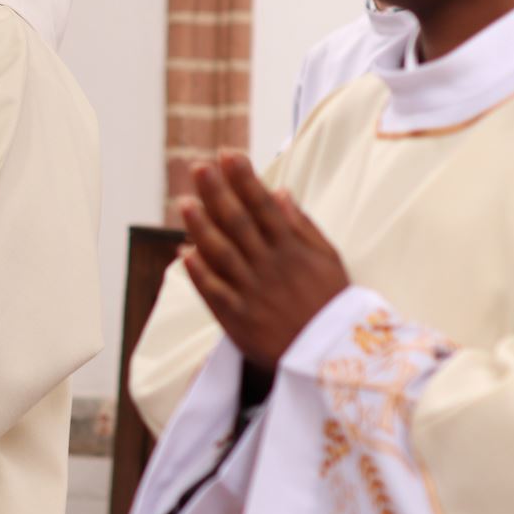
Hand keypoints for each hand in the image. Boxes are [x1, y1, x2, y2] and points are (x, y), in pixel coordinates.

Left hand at [178, 151, 349, 379]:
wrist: (331, 358)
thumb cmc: (331, 304)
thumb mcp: (328, 260)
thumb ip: (301, 226)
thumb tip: (280, 192)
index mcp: (292, 250)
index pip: (263, 207)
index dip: (245, 179)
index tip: (228, 154)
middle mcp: (270, 267)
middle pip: (239, 223)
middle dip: (218, 192)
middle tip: (199, 166)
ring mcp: (252, 292)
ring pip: (222, 254)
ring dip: (201, 227)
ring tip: (184, 202)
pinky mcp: (238, 319)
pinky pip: (215, 293)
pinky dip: (199, 273)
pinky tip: (183, 252)